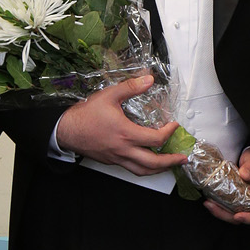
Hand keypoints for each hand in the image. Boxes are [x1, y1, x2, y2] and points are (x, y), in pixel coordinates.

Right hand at [54, 75, 187, 176]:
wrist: (66, 130)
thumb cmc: (86, 114)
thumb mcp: (109, 95)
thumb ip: (130, 87)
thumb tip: (149, 79)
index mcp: (126, 134)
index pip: (156, 139)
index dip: (169, 133)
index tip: (174, 125)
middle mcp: (124, 150)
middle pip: (153, 162)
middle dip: (171, 161)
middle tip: (183, 158)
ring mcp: (117, 158)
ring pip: (142, 170)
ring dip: (159, 169)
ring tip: (169, 165)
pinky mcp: (111, 161)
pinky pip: (132, 169)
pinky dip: (144, 168)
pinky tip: (148, 161)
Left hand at [205, 146, 249, 224]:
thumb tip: (244, 175)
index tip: (238, 215)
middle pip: (244, 216)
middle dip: (227, 215)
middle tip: (213, 206)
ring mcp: (245, 199)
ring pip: (234, 213)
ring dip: (220, 212)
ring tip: (208, 203)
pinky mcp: (236, 197)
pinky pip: (229, 206)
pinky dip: (219, 206)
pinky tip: (209, 200)